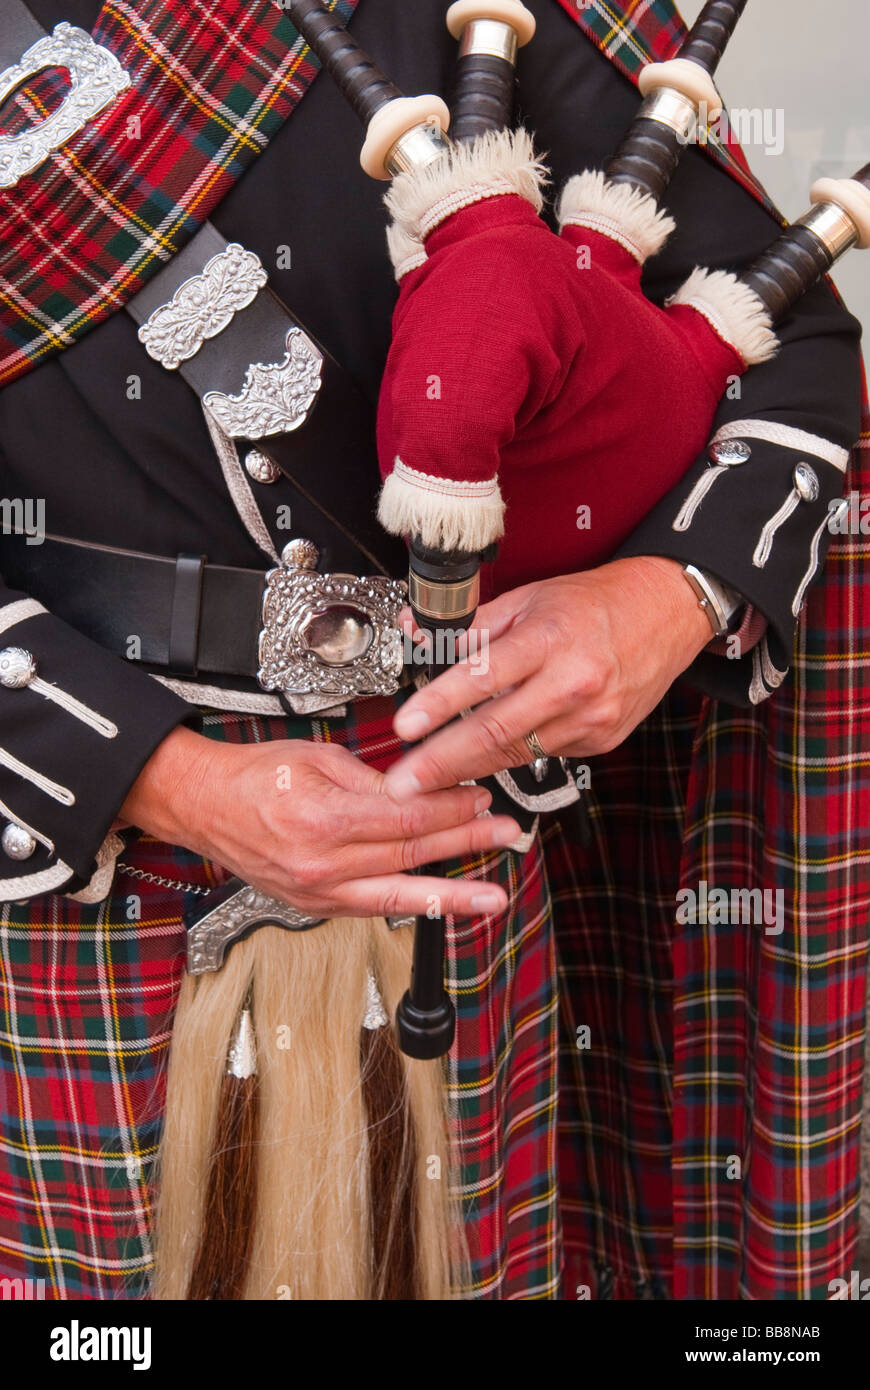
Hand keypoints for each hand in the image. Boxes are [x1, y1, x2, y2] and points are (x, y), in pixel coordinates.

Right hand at [121, 726, 520, 917]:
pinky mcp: (316, 907)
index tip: (479, 796)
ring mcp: (319, 893)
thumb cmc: (254, 777)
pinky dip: (413, 906)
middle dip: (465, 843)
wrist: (204, 806)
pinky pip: (375, 908)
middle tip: (505, 834)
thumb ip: (373, 780)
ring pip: (399, 895)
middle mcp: (323, 865)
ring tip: (492, 896)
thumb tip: (422, 789)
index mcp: (323, 820)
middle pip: (410, 854)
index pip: (405, 818)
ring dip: (452, 893)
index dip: (449, 809)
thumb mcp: (318, 759)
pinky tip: (444, 905)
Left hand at [385, 556, 711, 798]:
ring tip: (429, 780)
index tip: (405, 726)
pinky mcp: (602, 740)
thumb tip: (418, 633)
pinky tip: (488, 755)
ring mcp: (591, 718)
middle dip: (442, 762)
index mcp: (549, 639)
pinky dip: (512, 755)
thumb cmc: (594, 603)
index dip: (439, 705)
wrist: (666, 613)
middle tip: (403, 783)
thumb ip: (473, 626)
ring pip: (517, 753)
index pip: (483, 677)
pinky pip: (545, 754)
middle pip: (496, 731)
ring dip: (469, 769)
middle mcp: (573, 683)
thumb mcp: (529, 599)